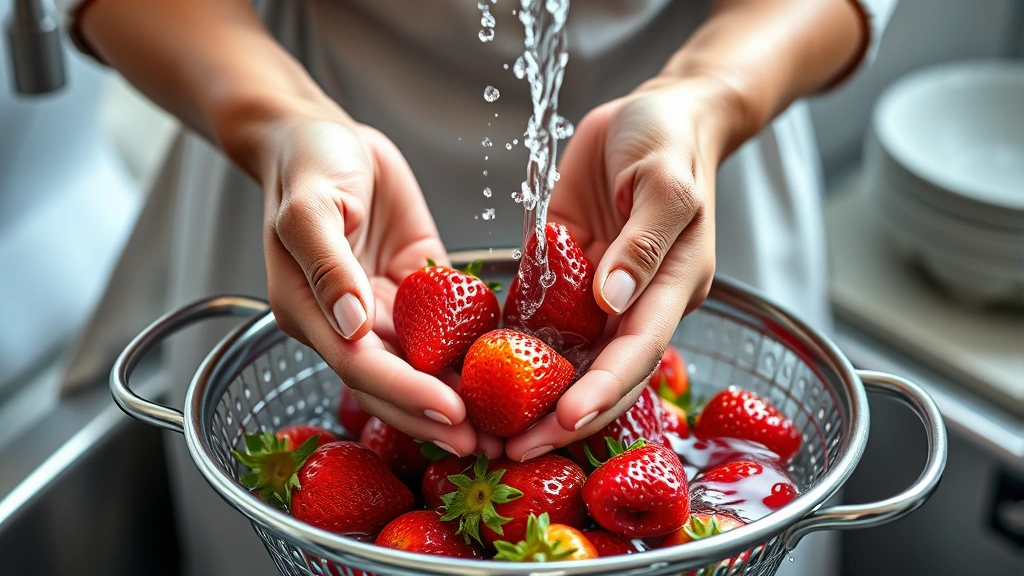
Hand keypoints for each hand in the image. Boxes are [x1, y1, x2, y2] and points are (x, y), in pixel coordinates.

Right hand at [256, 112, 498, 457]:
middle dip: (437, 416)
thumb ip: (327, 265)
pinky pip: (448, 327)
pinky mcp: (415, 289)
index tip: (451, 411)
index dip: (405, 393)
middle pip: (394, 383)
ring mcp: (385, 310)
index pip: (361, 366)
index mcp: (311, 312)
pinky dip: (473, 352)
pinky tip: (511, 373)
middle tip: (486, 444)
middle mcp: (347, 323)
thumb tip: (352, 323)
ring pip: (424, 366)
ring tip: (504, 428)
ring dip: (460, 396)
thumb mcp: (307, 206)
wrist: (325, 137)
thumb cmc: (308, 164)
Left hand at [506, 78, 736, 459]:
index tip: (566, 418)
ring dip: (534, 398)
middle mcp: (635, 301)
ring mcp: (599, 292)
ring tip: (490, 433)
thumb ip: (643, 240)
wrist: (656, 114)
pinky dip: (515, 351)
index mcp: (671, 286)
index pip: (636, 352)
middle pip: (601, 373)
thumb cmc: (669, 140)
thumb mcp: (665, 180)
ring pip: (568, 358)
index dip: (603, 389)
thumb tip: (614, 297)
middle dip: (562, 417)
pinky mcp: (566, 273)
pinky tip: (479, 378)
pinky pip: (539, 318)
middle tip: (514, 451)